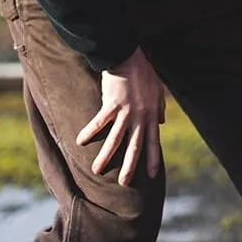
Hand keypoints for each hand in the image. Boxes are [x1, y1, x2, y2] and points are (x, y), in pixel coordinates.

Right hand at [76, 47, 163, 185]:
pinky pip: (99, 121)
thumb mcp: (158, 91)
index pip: (154, 142)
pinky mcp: (112, 104)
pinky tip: (80, 142)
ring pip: (116, 139)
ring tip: (97, 170)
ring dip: (106, 156)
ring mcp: (126, 112)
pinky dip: (89, 131)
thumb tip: (162, 123)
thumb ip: (160, 108)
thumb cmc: (144, 73)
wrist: (130, 57)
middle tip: (125, 184)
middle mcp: (140, 117)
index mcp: (152, 115)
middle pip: (135, 146)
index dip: (153, 158)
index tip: (152, 175)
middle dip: (130, 166)